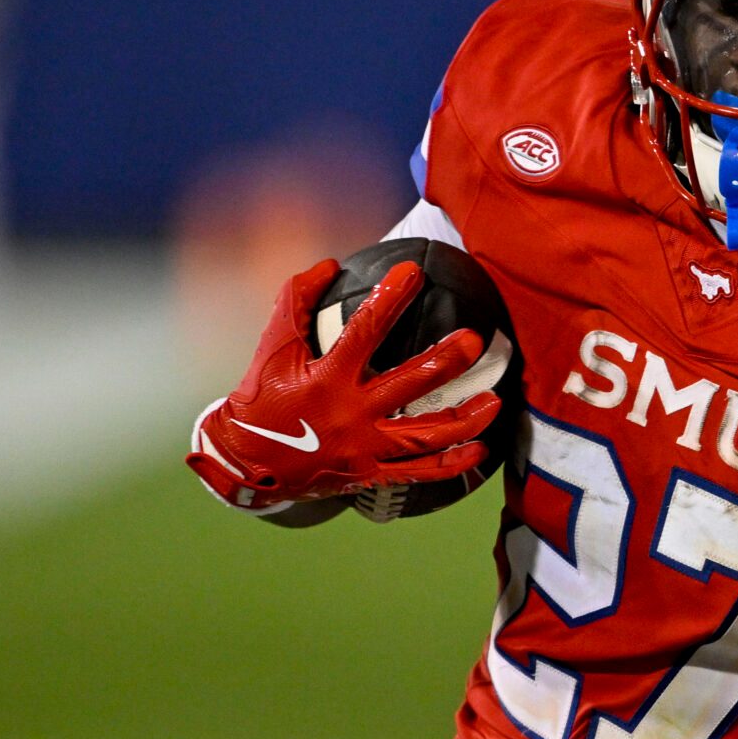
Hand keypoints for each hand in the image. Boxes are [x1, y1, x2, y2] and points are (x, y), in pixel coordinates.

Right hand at [187, 259, 498, 511]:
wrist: (242, 464)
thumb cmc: (261, 396)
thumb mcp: (272, 346)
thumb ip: (297, 301)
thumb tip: (329, 264)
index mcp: (326, 378)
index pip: (363, 331)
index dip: (389, 299)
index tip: (413, 273)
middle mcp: (350, 414)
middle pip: (409, 384)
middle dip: (446, 360)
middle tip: (475, 339)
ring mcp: (363, 448)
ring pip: (426, 435)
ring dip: (464, 418)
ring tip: (495, 400)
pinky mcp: (369, 475)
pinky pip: (419, 472)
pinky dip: (452, 464)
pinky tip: (479, 448)